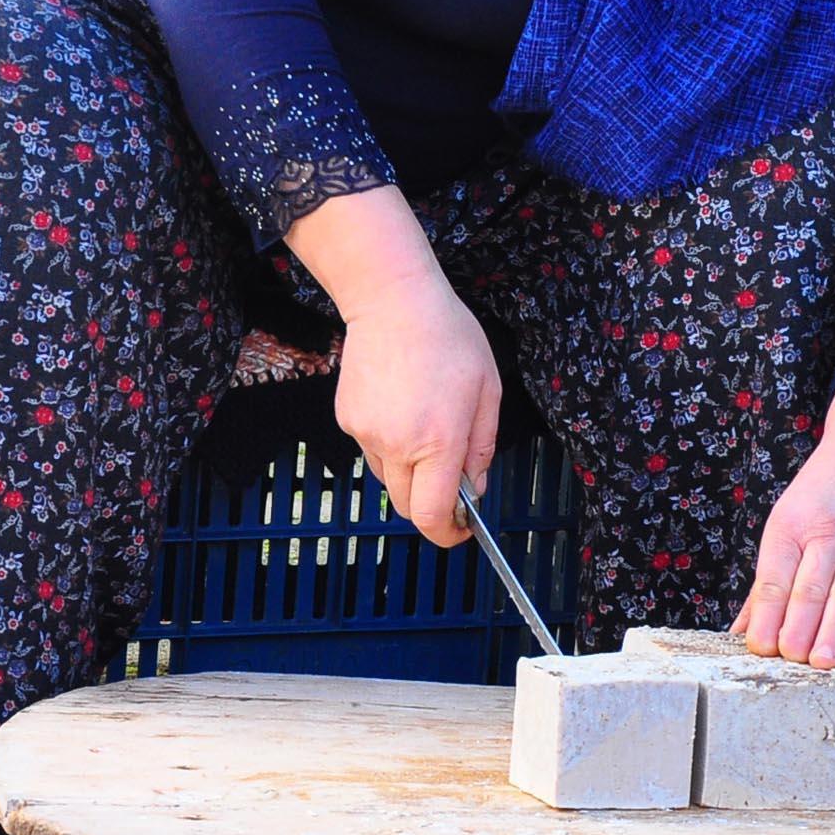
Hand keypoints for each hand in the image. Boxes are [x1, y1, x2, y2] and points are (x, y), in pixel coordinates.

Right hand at [284, 186, 500, 548]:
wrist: (392, 301)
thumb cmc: (448, 337)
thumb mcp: (487, 391)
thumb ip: (482, 447)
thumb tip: (474, 488)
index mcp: (438, 441)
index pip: (431, 515)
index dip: (447, 533)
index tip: (461, 529)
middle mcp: (397, 444)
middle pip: (407, 506)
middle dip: (430, 504)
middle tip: (451, 481)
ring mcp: (366, 433)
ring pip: (390, 479)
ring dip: (410, 472)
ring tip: (425, 425)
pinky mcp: (347, 420)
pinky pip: (372, 451)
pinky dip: (390, 445)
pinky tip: (402, 406)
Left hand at [734, 376, 834, 666]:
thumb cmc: (824, 494)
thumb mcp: (787, 521)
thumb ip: (768, 579)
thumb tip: (742, 631)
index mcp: (792, 524)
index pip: (774, 577)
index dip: (766, 615)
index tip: (759, 649)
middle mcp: (831, 530)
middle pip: (810, 587)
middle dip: (798, 628)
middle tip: (790, 662)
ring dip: (834, 631)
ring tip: (822, 664)